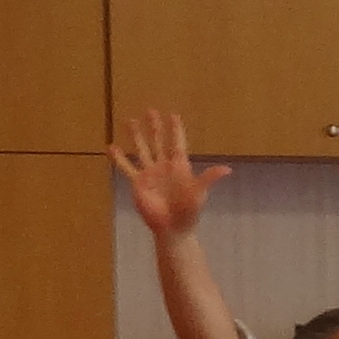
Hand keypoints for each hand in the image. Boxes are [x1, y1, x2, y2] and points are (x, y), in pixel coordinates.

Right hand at [108, 107, 227, 240]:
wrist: (173, 228)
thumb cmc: (189, 211)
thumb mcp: (199, 193)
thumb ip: (209, 179)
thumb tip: (227, 169)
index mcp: (179, 166)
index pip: (177, 143)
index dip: (175, 129)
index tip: (173, 114)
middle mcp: (164, 166)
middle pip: (158, 141)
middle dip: (154, 126)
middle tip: (150, 110)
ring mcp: (150, 174)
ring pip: (142, 150)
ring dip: (136, 136)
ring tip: (130, 121)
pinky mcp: (138, 183)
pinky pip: (126, 168)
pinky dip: (119, 159)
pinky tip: (111, 147)